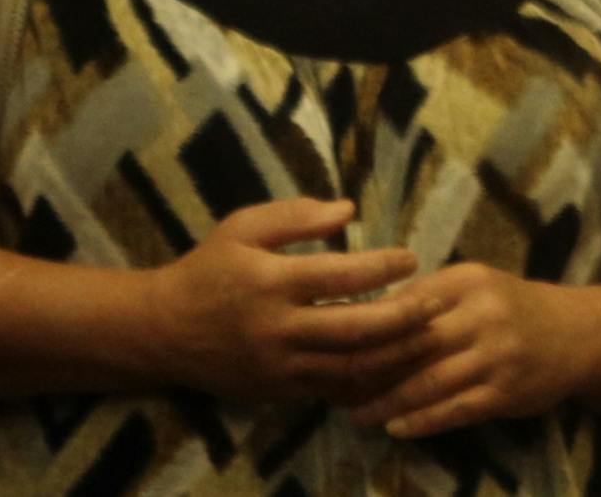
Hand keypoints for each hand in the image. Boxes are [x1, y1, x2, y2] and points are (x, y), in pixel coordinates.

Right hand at [143, 197, 434, 403]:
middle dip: (403, 317)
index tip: (411, 257)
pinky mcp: (282, 392)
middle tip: (435, 300)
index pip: (340, 276)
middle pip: (356, 329)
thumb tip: (349, 209)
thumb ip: (295, 216)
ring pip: (352, 367)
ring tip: (427, 333)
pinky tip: (395, 362)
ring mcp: (281, 367)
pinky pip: (335, 388)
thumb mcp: (243, 226)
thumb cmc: (210, 268)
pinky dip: (369, 378)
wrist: (165, 331)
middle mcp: (279, 329)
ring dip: (395, 353)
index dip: (382, 266)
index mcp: (271, 281)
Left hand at [348, 263, 593, 438]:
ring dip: (388, 401)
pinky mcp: (506, 392)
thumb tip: (364, 317)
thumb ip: (427, 297)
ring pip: (429, 381)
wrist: (578, 333)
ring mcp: (496, 355)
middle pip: (412, 344)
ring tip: (355, 413)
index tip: (332, 346)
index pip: (404, 306)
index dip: (366, 329)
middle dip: (368, 369)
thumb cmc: (511, 307)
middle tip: (331, 387)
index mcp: (467, 280)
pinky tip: (396, 427)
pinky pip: (456, 410)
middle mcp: (482, 314)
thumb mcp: (473, 285)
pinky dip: (422, 420)